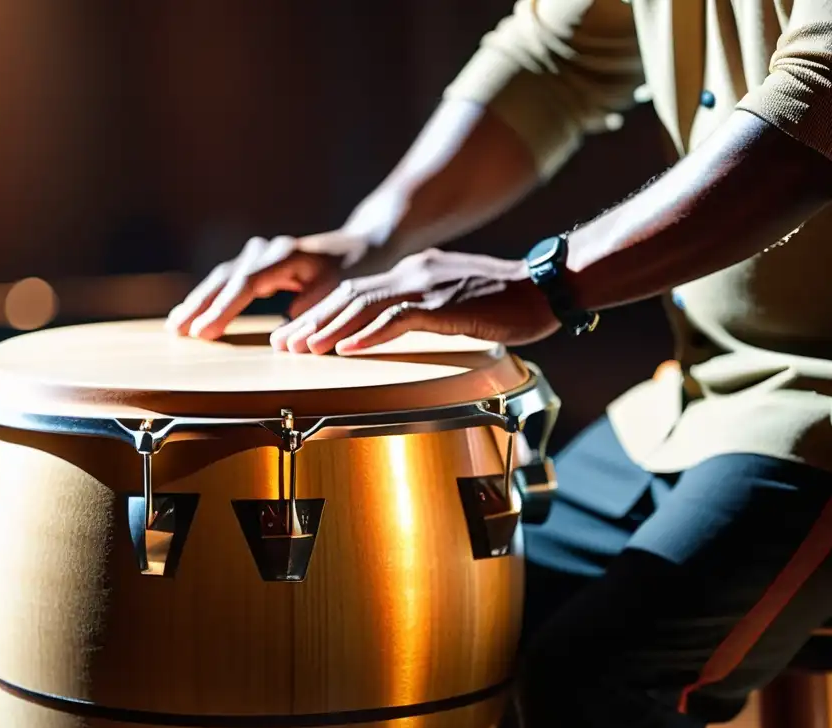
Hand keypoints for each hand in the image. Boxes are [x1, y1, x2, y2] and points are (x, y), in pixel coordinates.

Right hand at [165, 231, 369, 339]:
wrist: (366, 244)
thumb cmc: (358, 271)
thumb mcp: (342, 292)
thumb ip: (315, 313)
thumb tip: (285, 341)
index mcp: (288, 256)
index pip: (247, 283)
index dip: (224, 309)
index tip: (204, 332)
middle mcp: (270, 251)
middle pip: (226, 278)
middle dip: (201, 306)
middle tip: (178, 332)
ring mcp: (262, 254)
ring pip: (222, 278)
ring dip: (199, 302)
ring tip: (175, 327)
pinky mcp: (260, 263)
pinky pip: (228, 281)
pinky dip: (211, 298)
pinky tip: (192, 314)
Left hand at [269, 249, 559, 353]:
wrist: (548, 286)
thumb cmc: (508, 302)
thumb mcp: (455, 304)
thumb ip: (423, 312)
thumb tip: (398, 331)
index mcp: (412, 274)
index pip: (354, 292)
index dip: (320, 313)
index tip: (295, 333)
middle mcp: (412, 274)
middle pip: (347, 297)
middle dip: (311, 321)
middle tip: (282, 344)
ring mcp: (426, 287)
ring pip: (363, 307)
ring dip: (330, 330)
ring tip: (302, 349)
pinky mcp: (443, 305)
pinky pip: (396, 320)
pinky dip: (367, 336)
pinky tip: (344, 350)